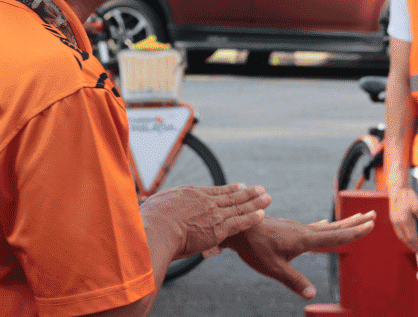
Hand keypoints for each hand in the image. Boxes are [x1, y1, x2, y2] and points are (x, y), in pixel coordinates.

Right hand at [140, 183, 271, 258]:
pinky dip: (252, 217)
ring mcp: (213, 214)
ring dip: (255, 202)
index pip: (215, 192)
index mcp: (191, 194)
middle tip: (260, 188)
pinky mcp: (218, 229)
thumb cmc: (150, 221)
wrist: (156, 230)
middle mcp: (206, 201)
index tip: (240, 186)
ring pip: (239, 207)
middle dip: (248, 193)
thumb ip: (162, 206)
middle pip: (231, 196)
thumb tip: (152, 207)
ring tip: (267, 197)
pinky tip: (262, 213)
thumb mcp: (155, 205)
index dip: (230, 189)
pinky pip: (239, 222)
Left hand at [225, 211, 375, 298]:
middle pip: (335, 227)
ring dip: (343, 222)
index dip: (353, 232)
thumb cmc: (253, 248)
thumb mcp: (272, 268)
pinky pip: (313, 227)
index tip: (370, 224)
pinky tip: (325, 223)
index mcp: (303, 239)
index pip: (335, 236)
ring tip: (357, 217)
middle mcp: (303, 231)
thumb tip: (311, 294)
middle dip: (354, 222)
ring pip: (325, 225)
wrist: (238, 226)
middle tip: (373, 215)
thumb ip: (293, 280)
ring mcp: (296, 228)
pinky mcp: (289, 228)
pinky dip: (325, 225)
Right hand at [388, 186, 417, 253]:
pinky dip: (403, 237)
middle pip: (405, 239)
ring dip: (407, 243)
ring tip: (414, 246)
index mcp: (403, 221)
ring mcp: (394, 221)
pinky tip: (407, 237)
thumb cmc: (408, 196)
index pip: (411, 238)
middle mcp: (397, 223)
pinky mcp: (393, 218)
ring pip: (400, 236)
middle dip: (412, 246)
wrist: (397, 188)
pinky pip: (398, 232)